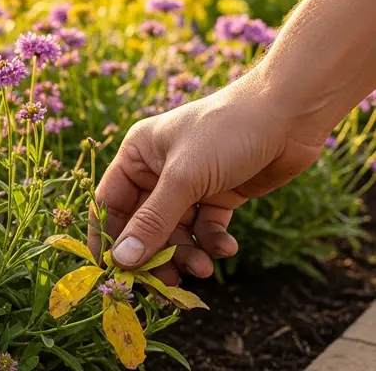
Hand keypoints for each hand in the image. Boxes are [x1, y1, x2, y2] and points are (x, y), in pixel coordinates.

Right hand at [89, 70, 325, 283]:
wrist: (289, 114)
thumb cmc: (226, 131)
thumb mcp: (184, 178)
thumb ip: (153, 221)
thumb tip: (121, 260)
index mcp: (137, 155)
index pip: (110, 203)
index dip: (108, 238)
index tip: (111, 273)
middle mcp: (158, 171)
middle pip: (144, 224)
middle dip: (156, 253)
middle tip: (166, 284)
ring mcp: (190, 184)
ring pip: (177, 232)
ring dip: (187, 253)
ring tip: (204, 268)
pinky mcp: (219, 195)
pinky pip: (206, 229)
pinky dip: (213, 242)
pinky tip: (226, 247)